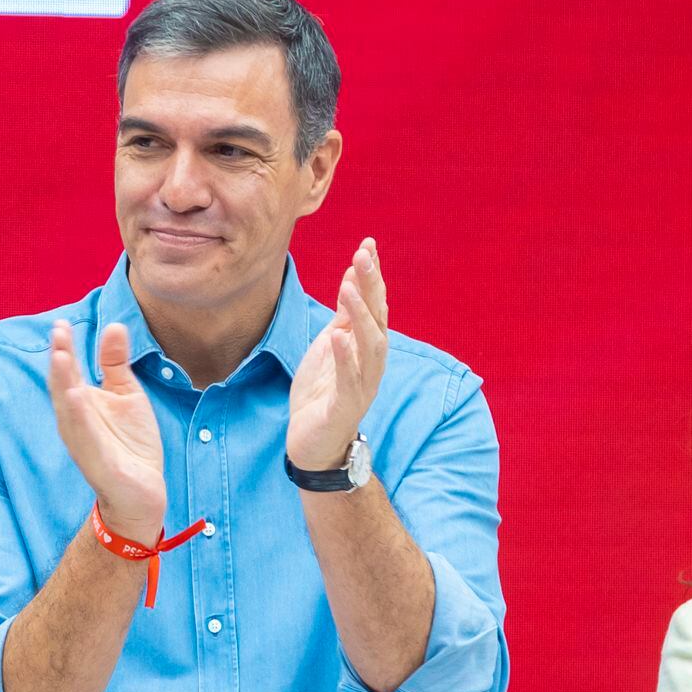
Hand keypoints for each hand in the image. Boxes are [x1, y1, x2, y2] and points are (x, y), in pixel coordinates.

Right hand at [48, 318, 167, 541]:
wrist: (142, 492)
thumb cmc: (130, 443)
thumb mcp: (126, 395)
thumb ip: (116, 363)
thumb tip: (115, 324)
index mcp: (80, 404)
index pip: (67, 372)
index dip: (63, 348)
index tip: (61, 323)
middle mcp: (75, 422)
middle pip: (62, 386)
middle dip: (59, 359)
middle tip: (58, 332)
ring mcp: (83, 442)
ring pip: (68, 410)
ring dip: (63, 383)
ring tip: (60, 356)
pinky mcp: (98, 462)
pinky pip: (85, 437)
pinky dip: (80, 417)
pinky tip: (76, 396)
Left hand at [288, 237, 387, 471]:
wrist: (313, 446)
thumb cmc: (322, 396)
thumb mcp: (330, 348)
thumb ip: (343, 319)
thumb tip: (351, 281)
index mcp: (366, 348)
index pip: (375, 306)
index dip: (373, 276)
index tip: (368, 245)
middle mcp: (371, 364)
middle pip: (378, 320)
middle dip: (372, 287)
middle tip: (363, 255)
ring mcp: (361, 386)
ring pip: (370, 347)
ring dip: (361, 316)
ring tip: (349, 287)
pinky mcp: (345, 407)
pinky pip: (348, 380)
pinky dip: (344, 357)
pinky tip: (337, 335)